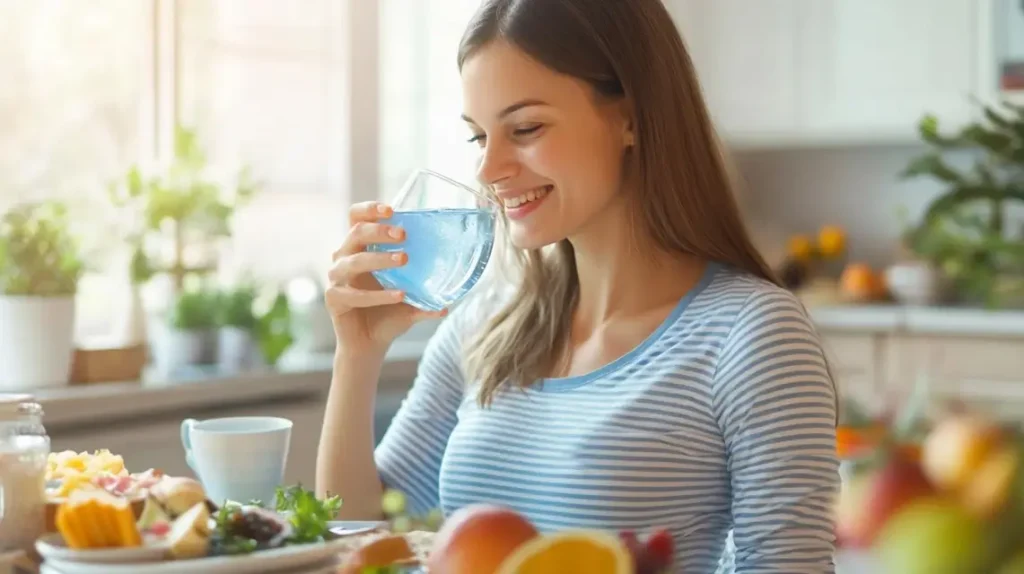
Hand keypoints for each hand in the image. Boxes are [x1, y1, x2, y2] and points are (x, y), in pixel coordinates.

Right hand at [326, 201, 445, 352]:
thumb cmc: (389, 312)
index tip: (391, 210)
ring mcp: (336, 278)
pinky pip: (355, 294)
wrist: (370, 343)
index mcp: (360, 248)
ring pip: (354, 261)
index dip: (370, 209)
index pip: (356, 217)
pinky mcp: (334, 299)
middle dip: (379, 230)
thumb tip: (453, 299)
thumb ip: (427, 293)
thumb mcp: (411, 299)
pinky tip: (399, 295)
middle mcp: (344, 258)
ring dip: (379, 258)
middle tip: (403, 234)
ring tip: (404, 259)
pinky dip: (378, 295)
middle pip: (355, 233)